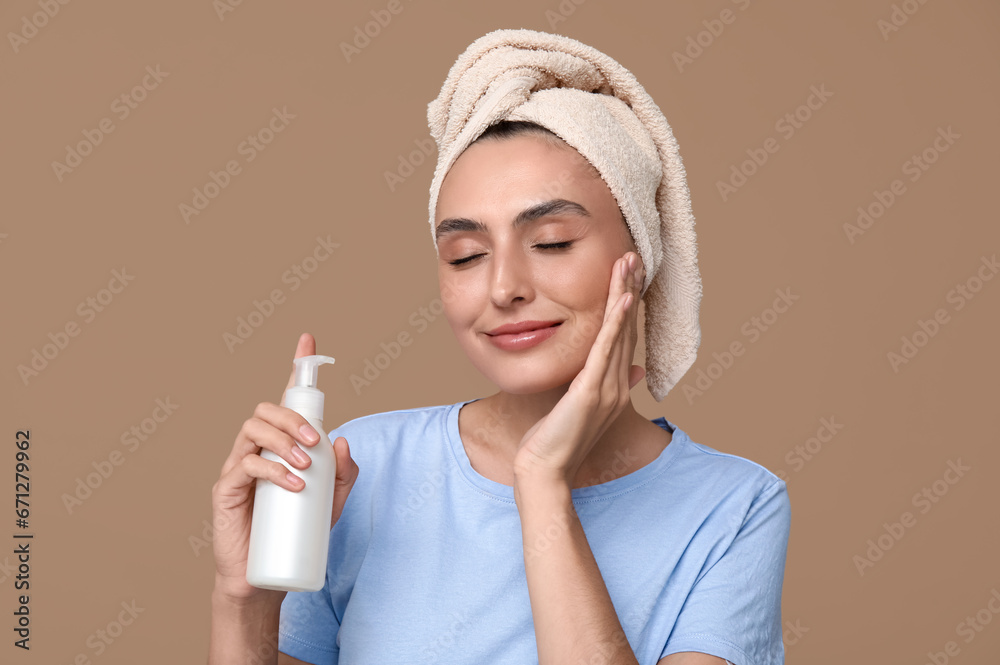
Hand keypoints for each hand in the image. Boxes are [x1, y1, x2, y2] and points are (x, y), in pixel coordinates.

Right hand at [210, 332, 359, 602]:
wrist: (265, 576)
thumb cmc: (297, 532)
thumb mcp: (332, 503)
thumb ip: (342, 474)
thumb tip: (342, 440)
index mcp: (280, 444)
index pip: (286, 401)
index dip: (296, 369)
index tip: (308, 340)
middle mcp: (256, 448)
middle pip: (266, 409)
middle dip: (293, 417)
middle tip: (314, 442)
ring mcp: (238, 466)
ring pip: (252, 429)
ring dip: (282, 440)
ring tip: (305, 465)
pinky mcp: (227, 489)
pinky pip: (245, 464)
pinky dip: (272, 469)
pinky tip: (293, 485)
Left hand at [512, 252, 645, 485]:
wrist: (545, 472)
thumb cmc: (554, 442)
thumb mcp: (580, 408)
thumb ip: (603, 384)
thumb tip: (634, 370)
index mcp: (614, 387)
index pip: (623, 337)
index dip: (628, 304)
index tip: (630, 276)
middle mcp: (617, 385)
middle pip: (626, 328)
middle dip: (630, 290)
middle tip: (635, 257)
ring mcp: (607, 388)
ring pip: (619, 332)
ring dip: (625, 294)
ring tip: (629, 264)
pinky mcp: (590, 391)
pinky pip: (606, 351)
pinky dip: (615, 323)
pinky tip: (622, 299)